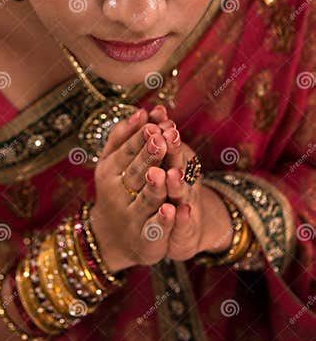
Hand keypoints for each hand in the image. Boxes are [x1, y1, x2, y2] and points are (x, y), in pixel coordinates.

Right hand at [90, 108, 176, 272]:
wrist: (113, 235)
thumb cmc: (117, 187)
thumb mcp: (113, 161)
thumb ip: (124, 136)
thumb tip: (141, 110)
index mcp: (109, 171)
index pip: (125, 151)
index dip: (139, 139)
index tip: (152, 124)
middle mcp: (117, 193)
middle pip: (135, 173)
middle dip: (148, 157)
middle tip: (160, 139)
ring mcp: (131, 216)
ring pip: (146, 200)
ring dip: (156, 186)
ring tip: (167, 173)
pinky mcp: (145, 238)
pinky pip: (155, 228)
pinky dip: (164, 220)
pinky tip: (174, 210)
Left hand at [148, 105, 233, 260]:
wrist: (180, 231)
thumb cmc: (167, 190)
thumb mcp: (163, 163)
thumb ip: (159, 139)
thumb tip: (154, 108)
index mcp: (174, 163)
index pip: (169, 145)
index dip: (164, 131)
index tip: (158, 115)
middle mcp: (184, 182)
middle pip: (180, 164)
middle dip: (174, 151)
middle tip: (167, 137)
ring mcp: (186, 206)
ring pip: (182, 193)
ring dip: (177, 183)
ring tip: (171, 173)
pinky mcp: (186, 230)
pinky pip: (184, 224)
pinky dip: (183, 218)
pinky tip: (181, 211)